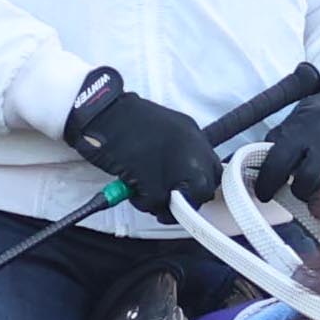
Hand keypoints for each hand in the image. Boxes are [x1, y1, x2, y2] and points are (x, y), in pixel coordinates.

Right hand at [63, 73, 225, 218]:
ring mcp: (175, 170)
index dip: (199, 186)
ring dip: (162, 204)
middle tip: (165, 197)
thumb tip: (184, 178)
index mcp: (196, 137)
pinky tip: (131, 186)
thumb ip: (183, 151)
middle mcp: (192, 154)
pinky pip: (155, 206)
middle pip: (203, 192)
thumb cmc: (128, 120)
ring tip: (144, 189)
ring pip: (180, 205)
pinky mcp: (154, 183)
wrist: (104, 113)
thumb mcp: (169, 129)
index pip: (214, 173)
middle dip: (185, 201)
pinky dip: (141, 202)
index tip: (186, 191)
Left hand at [247, 68, 319, 204]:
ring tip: (316, 192)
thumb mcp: (289, 124)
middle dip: (299, 192)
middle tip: (296, 190)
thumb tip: (253, 170)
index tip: (263, 194)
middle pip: (306, 183)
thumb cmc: (313, 118)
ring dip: (319, 196)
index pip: (276, 165)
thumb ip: (274, 145)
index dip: (266, 185)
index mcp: (298, 132)